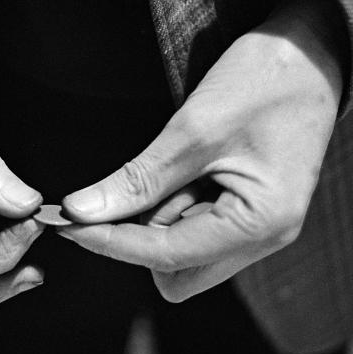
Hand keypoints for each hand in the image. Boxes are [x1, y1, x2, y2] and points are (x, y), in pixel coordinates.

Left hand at [59, 1, 344, 301]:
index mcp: (259, 224)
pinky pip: (194, 229)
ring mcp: (255, 228)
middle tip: (125, 192)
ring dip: (157, 220)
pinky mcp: (245, 212)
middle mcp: (262, 238)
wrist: (311, 56)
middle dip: (139, 239)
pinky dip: (172, 207)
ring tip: (174, 166)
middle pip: (176, 271)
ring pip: (182, 253)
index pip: (165, 255)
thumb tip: (82, 211)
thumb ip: (137, 179)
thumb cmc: (266, 81)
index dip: (110, 241)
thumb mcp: (194, 129)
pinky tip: (181, 171)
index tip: (68, 224)